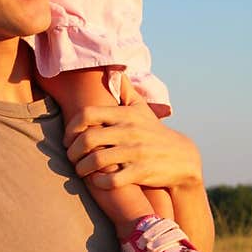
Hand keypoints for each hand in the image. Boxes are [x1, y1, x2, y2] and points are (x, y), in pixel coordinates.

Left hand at [64, 75, 203, 191]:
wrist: (183, 158)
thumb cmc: (154, 133)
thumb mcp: (142, 109)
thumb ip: (125, 90)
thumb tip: (112, 69)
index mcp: (125, 115)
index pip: (87, 114)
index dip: (71, 127)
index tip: (69, 138)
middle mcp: (129, 131)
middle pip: (87, 139)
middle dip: (72, 152)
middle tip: (71, 158)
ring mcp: (135, 152)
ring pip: (96, 161)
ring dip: (81, 169)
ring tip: (80, 171)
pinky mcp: (141, 172)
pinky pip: (111, 180)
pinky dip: (99, 183)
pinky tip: (97, 182)